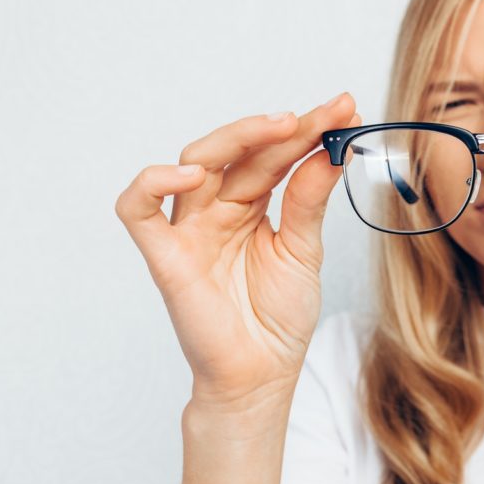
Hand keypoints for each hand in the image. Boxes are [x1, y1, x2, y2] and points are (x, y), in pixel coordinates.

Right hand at [115, 93, 359, 407]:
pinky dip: (154, 182)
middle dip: (282, 129)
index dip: (307, 132)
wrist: (261, 375)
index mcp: (251, 207)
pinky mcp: (164, 255)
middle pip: (240, 152)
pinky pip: (138, 209)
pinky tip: (194, 173)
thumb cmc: (277, 318)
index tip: (345, 109)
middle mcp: (217, 210)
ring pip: (195, 162)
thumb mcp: (304, 251)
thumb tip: (331, 151)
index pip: (274, 156)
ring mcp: (189, 229)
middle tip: (323, 114)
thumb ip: (309, 201)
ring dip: (236, 138)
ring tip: (281, 127)